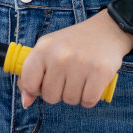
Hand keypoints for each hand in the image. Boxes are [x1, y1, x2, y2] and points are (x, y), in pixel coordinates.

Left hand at [17, 13, 132, 108]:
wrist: (107, 31)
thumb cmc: (74, 44)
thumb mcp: (49, 50)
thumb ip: (33, 74)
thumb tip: (26, 102)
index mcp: (43, 48)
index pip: (28, 83)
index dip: (36, 89)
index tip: (46, 82)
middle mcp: (60, 55)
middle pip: (50, 97)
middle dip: (59, 92)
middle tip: (68, 77)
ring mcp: (80, 63)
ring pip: (70, 100)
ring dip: (76, 95)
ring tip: (81, 77)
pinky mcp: (100, 72)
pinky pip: (88, 101)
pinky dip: (90, 98)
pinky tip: (91, 83)